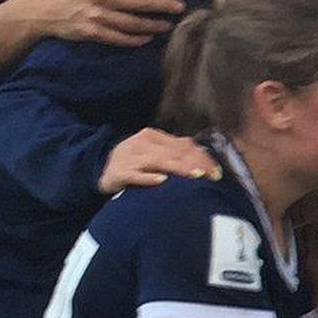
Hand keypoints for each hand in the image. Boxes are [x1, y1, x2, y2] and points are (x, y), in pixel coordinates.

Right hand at [38, 0, 184, 45]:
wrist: (41, 8)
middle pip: (142, 1)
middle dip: (165, 4)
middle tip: (181, 6)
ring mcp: (99, 16)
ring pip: (134, 22)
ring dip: (154, 24)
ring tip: (168, 24)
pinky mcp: (93, 32)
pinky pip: (120, 38)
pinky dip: (136, 39)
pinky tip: (148, 38)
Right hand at [99, 127, 219, 192]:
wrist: (100, 169)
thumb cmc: (134, 162)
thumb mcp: (153, 152)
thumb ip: (175, 151)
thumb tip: (204, 156)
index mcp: (153, 136)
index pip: (183, 145)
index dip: (202, 157)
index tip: (217, 171)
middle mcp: (142, 143)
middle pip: (174, 152)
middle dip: (196, 164)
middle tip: (212, 177)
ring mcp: (129, 157)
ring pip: (159, 161)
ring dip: (179, 168)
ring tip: (195, 176)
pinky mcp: (120, 172)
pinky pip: (136, 175)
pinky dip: (149, 177)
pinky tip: (162, 181)